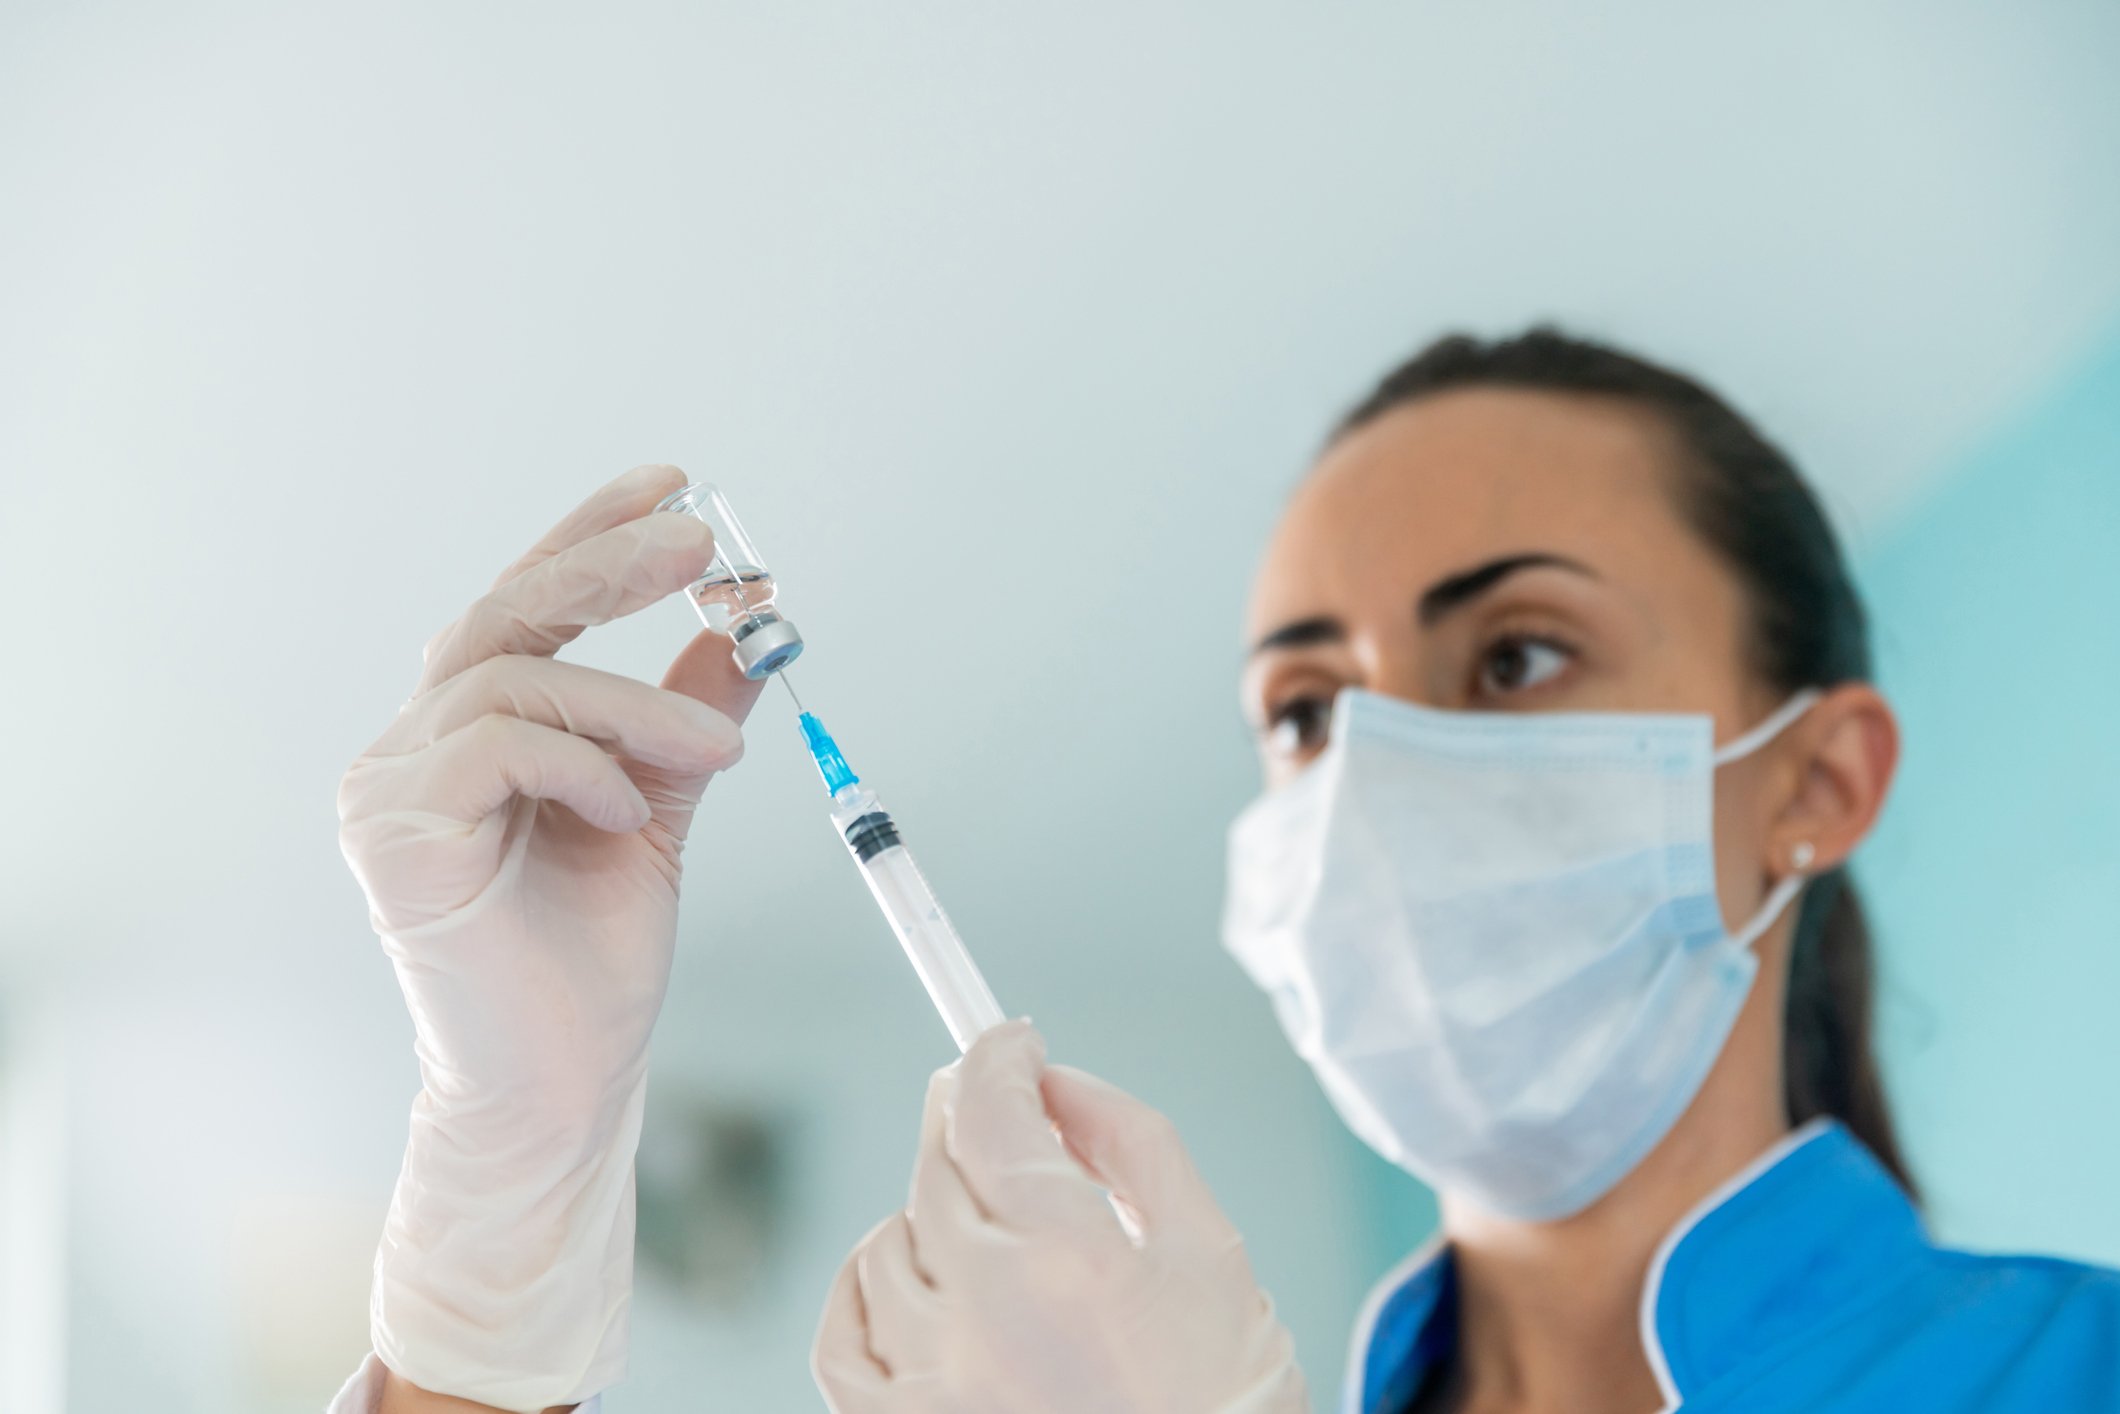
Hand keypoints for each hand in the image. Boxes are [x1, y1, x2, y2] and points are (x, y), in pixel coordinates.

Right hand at [338, 464, 762, 1410]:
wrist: (564, 1082)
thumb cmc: (596, 955)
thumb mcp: (661, 804)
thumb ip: (686, 716)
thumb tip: (748, 624)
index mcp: (476, 729)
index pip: (528, 606)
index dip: (590, 535)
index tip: (674, 483)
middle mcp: (418, 743)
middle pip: (504, 613)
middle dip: (607, 565)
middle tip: (702, 544)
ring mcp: (390, 786)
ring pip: (514, 682)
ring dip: (632, 705)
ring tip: (716, 755)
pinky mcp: (390, 835)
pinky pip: (493, 747)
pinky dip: (578, 763)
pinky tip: (624, 811)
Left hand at [812, 1021, 1310, 1413]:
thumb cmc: (1226, 1403)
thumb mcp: (1213, 1252)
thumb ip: (1135, 1144)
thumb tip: (1061, 1084)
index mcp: (1071, 1262)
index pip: (992, 1115)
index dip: (998, 1059)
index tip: (1011, 1042)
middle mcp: (987, 1319)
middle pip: (937, 1167)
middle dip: (970, 1120)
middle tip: (1000, 1112)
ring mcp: (934, 1384)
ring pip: (887, 1243)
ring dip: (929, 1212)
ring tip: (989, 1229)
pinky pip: (842, 1337)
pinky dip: (866, 1290)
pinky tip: (909, 1280)